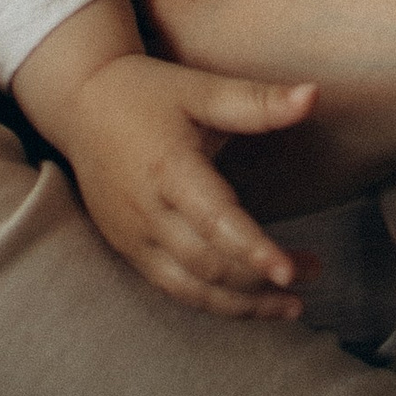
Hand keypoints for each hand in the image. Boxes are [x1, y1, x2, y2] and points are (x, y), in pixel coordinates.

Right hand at [16, 0, 318, 319]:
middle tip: (313, 272)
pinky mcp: (128, 250)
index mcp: (169, 169)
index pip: (214, 221)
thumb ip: (258, 101)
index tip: (291, 272)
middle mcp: (147, 213)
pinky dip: (213, 302)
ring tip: (292, 306)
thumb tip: (314, 96)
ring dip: (242, 304)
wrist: (82, 104)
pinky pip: (172, 288)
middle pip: (207, 265)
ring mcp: (133, 238)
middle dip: (261, 280)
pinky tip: (250, 302)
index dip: (253, 249)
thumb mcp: (203, 89)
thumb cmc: (148, 94)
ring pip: (189, 289)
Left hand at [133, 0, 395, 215]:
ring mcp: (218, 138)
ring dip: (186, 86)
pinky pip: (227, 163)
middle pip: (144, 44)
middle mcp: (179, 77)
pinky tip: (258, 113)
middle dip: (156, 19)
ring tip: (229, 49)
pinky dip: (232, 142)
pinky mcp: (260, 181)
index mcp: (176, 1)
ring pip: (181, 110)